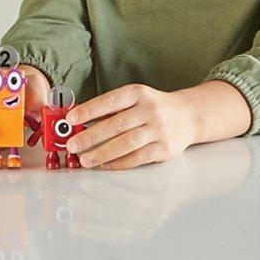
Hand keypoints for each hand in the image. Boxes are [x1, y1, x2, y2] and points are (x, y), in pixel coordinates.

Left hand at [65, 84, 196, 169]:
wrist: (188, 116)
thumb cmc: (153, 107)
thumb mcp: (135, 98)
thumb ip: (111, 108)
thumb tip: (80, 119)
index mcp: (137, 93)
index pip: (109, 101)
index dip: (88, 110)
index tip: (71, 119)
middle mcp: (148, 110)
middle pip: (115, 124)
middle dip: (90, 136)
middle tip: (72, 144)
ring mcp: (158, 130)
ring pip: (126, 143)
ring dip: (102, 153)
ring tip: (85, 159)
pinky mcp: (164, 149)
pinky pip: (137, 158)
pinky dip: (119, 163)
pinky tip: (104, 165)